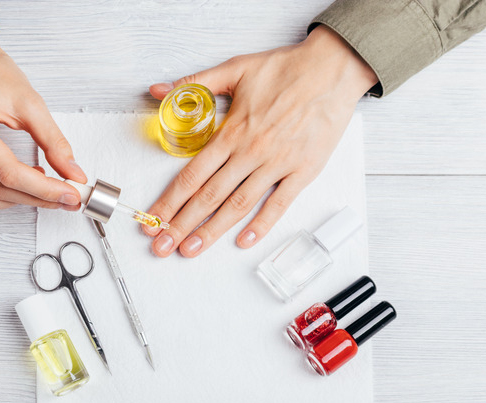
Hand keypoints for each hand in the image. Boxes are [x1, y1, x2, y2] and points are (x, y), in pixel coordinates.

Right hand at [0, 20, 85, 212]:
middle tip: (68, 196)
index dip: (44, 189)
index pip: (9, 173)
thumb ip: (54, 142)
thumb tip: (73, 173)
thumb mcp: (31, 103)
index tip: (71, 193)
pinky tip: (23, 183)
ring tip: (46, 188)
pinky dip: (1, 197)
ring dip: (19, 201)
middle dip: (38, 198)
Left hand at [144, 25, 377, 256]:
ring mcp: (277, 164)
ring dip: (213, 230)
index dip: (169, 201)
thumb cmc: (286, 69)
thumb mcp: (235, 69)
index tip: (153, 219)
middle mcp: (251, 152)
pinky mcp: (303, 171)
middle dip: (182, 224)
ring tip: (192, 250)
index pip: (191, 175)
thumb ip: (194, 83)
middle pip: (209, 196)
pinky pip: (280, 203)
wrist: (333, 69)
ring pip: (239, 205)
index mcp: (232, 132)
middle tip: (163, 246)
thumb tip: (158, 90)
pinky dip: (262, 225)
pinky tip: (243, 241)